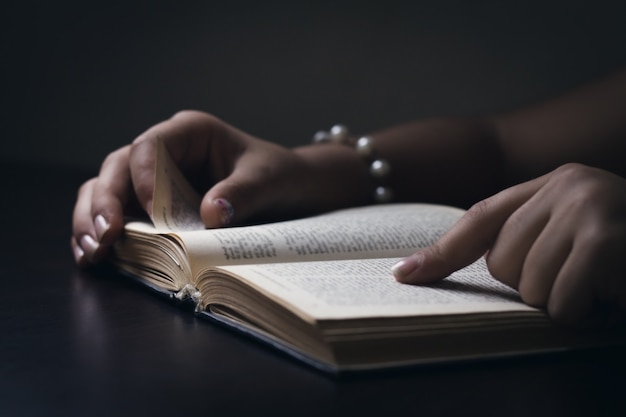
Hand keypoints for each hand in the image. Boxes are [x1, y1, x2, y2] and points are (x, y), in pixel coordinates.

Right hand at [71, 110, 369, 266]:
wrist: (292, 191)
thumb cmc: (281, 175)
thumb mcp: (269, 180)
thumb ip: (243, 193)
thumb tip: (209, 216)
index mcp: (191, 133)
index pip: (150, 147)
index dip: (143, 179)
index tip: (154, 215)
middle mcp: (166, 153)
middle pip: (117, 169)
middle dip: (104, 203)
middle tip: (103, 238)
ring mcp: (156, 180)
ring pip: (108, 191)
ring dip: (93, 220)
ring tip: (91, 253)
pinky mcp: (154, 207)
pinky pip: (120, 215)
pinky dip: (104, 235)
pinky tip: (95, 258)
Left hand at [392, 163, 625, 327]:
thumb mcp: (581, 236)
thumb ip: (532, 240)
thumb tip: (441, 270)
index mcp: (556, 181)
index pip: (481, 220)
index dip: (442, 253)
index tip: (404, 277)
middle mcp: (570, 184)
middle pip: (503, 263)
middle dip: (539, 288)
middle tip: (586, 279)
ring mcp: (591, 207)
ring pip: (531, 289)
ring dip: (569, 305)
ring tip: (607, 287)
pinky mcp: (607, 240)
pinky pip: (563, 304)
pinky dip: (590, 315)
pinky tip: (617, 297)